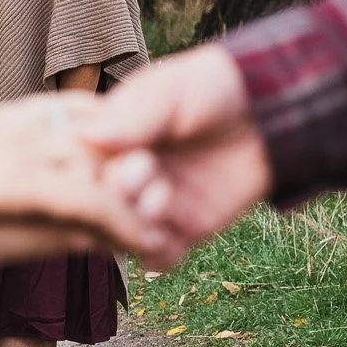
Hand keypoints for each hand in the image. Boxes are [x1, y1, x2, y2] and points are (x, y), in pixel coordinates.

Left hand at [0, 92, 140, 263]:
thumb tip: (103, 239)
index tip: (150, 243)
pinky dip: (98, 123)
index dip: (127, 223)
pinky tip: (115, 143)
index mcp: (9, 185)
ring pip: (91, 130)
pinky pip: (68, 107)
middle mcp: (17, 144)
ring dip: (121, 156)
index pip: (89, 199)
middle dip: (131, 192)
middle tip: (150, 219)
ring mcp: (15, 120)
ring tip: (138, 186)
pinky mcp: (11, 109)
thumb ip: (50, 239)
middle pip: (98, 161)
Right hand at [82, 44, 273, 270]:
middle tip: (144, 168)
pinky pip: (158, 259)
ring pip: (120, 238)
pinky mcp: (182, 231)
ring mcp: (150, 206)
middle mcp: (121, 177)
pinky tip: (173, 232)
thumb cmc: (214, 87)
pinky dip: (158, 254)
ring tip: (163, 195)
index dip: (89, 170)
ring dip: (134, 225)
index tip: (117, 152)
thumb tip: (89, 136)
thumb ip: (134, 116)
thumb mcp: (170, 91)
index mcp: (107, 142)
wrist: (270, 109)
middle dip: (114, 195)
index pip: (76, 168)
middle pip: (93, 208)